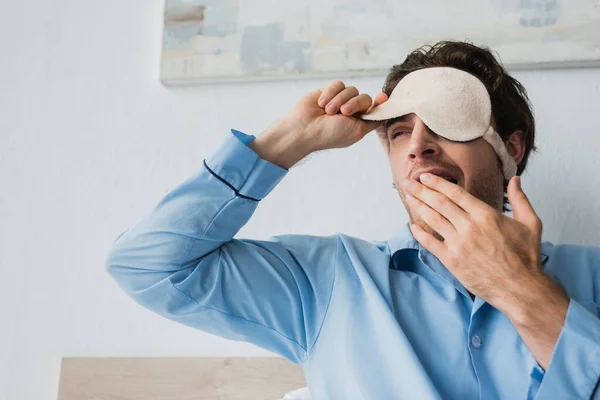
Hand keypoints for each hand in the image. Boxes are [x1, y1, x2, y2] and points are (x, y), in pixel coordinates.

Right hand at [274, 80, 387, 151]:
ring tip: (328, 111)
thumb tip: (385, 110)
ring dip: (339, 100)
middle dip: (355, 104)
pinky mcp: (328, 92)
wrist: (305, 129)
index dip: (380, 103)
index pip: (374, 109)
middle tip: (343, 112)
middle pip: (364, 98)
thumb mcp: (357, 131)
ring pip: (351, 89)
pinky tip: (321, 103)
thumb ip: (373, 121)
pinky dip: (330, 93)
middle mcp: (351, 111)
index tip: (382, 97)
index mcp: (359, 122)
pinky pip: (337, 84)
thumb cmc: (329, 135)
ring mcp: (339, 100)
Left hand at [402, 173, 557, 310]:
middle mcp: (469, 226)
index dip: (437, 183)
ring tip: (407, 197)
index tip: (425, 176)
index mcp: (485, 214)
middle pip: (439, 203)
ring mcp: (458, 243)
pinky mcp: (451, 260)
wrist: (521, 288)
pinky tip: (412, 225)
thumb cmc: (526, 257)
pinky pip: (430, 243)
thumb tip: (515, 179)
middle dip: (421, 190)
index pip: (455, 193)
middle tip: (408, 182)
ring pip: (433, 219)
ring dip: (418, 206)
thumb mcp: (530, 223)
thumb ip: (520, 199)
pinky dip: (419, 233)